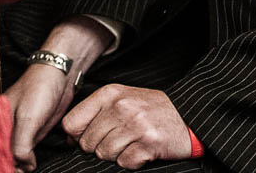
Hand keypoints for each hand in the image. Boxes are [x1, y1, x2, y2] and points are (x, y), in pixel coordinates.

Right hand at [4, 16, 114, 171]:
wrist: (62, 74)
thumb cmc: (40, 87)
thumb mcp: (27, 119)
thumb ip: (20, 146)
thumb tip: (24, 167)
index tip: (3, 170)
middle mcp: (4, 126)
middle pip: (0, 155)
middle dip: (7, 165)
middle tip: (18, 171)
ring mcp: (19, 130)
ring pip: (14, 157)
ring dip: (18, 167)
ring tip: (25, 170)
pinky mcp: (32, 133)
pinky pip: (26, 153)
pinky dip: (27, 163)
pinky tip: (31, 167)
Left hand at [62, 84, 190, 169]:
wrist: (186, 114)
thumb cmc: (151, 109)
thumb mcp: (121, 100)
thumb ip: (95, 113)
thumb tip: (69, 137)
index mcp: (109, 93)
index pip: (72, 122)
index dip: (75, 136)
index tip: (85, 139)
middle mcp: (120, 106)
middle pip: (87, 143)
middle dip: (99, 148)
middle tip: (118, 140)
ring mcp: (134, 124)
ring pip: (104, 154)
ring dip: (117, 155)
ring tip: (131, 142)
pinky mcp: (148, 143)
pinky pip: (124, 163)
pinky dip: (132, 161)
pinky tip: (142, 149)